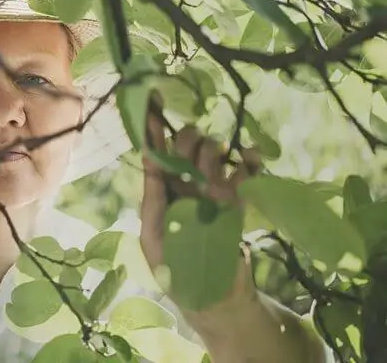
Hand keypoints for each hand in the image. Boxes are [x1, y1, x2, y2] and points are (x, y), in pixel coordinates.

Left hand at [138, 105, 260, 311]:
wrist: (217, 300)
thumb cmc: (176, 273)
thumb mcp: (154, 240)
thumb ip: (153, 202)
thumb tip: (150, 162)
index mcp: (161, 195)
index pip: (155, 155)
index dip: (153, 128)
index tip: (153, 100)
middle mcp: (185, 187)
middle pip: (186, 148)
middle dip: (189, 141)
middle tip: (196, 149)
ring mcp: (212, 191)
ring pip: (213, 154)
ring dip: (214, 155)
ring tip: (216, 179)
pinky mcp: (237, 202)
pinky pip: (243, 173)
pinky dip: (247, 161)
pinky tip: (250, 156)